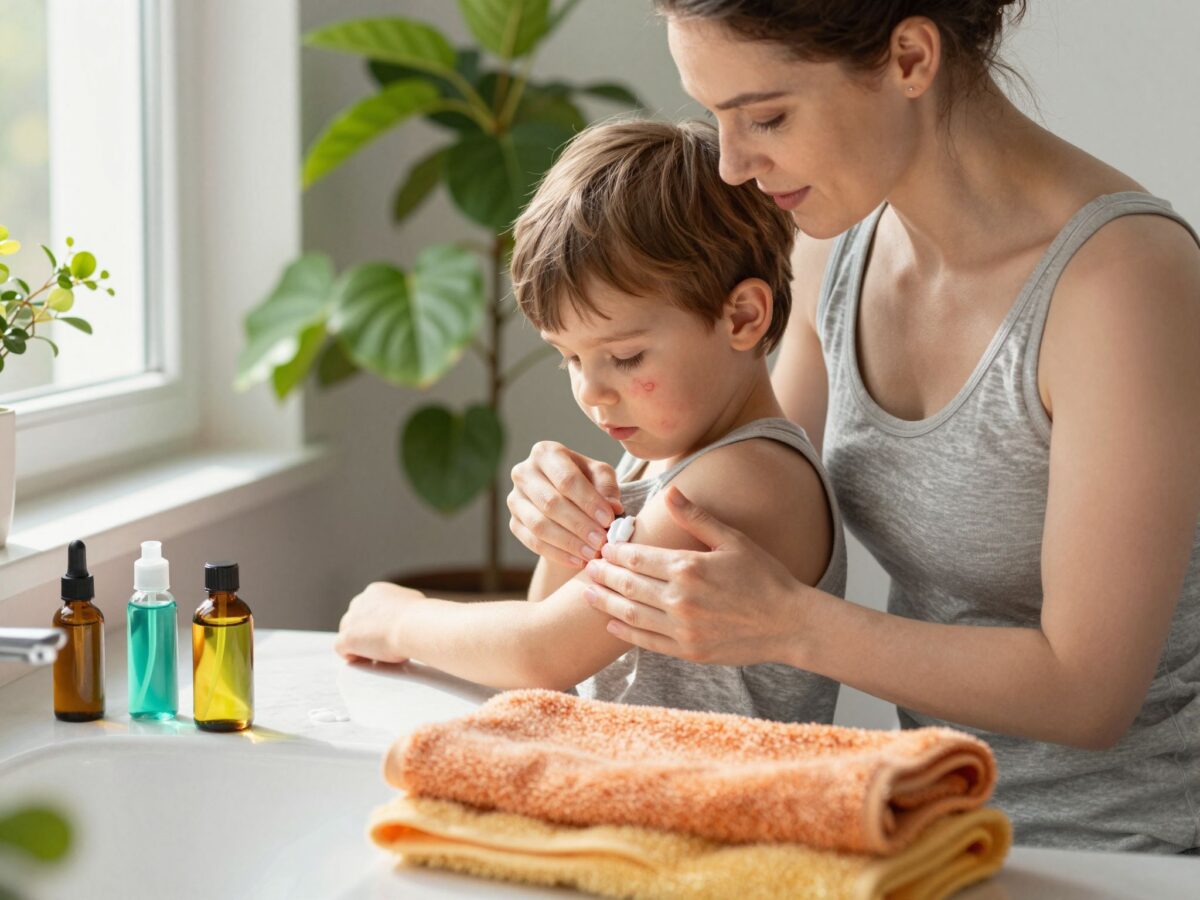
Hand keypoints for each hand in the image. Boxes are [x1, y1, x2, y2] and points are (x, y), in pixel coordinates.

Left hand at [335, 582, 423, 663]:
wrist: (414, 626)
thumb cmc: (420, 616)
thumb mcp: (413, 601)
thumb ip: (401, 606)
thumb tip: (406, 613)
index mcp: (375, 592)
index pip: (367, 608)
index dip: (375, 622)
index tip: (384, 632)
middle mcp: (359, 602)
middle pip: (354, 620)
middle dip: (365, 632)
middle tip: (380, 645)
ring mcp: (351, 620)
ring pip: (346, 633)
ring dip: (359, 644)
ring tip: (376, 655)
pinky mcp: (347, 638)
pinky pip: (341, 648)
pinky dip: (352, 655)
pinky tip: (366, 660)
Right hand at [508, 441, 623, 568]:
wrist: (566, 497)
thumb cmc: (586, 481)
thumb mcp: (600, 475)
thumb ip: (607, 487)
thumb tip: (613, 506)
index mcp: (546, 453)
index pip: (566, 479)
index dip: (588, 501)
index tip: (609, 520)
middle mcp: (524, 472)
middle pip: (551, 503)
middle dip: (579, 525)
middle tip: (601, 541)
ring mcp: (515, 499)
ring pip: (539, 525)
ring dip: (568, 542)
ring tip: (591, 553)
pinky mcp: (513, 522)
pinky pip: (533, 542)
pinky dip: (557, 554)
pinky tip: (577, 560)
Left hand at [582, 485, 805, 665]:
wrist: (790, 623)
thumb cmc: (764, 577)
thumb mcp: (732, 540)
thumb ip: (695, 517)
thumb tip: (670, 490)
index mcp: (688, 567)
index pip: (636, 558)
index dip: (615, 552)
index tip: (603, 546)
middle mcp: (680, 599)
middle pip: (628, 585)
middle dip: (604, 575)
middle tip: (588, 567)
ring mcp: (682, 629)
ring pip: (630, 614)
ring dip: (606, 602)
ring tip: (589, 593)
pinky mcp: (688, 651)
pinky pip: (646, 641)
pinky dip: (625, 632)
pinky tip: (612, 623)